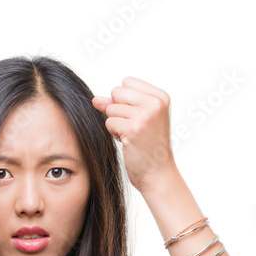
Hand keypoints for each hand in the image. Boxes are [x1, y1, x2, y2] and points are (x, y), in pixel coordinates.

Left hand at [92, 76, 175, 191]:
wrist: (158, 174)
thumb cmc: (149, 148)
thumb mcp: (139, 119)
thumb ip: (119, 104)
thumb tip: (95, 99)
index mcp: (160, 97)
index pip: (127, 81)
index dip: (124, 99)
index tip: (137, 116)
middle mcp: (155, 103)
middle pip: (117, 91)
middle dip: (118, 110)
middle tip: (133, 127)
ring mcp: (144, 116)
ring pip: (111, 108)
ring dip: (116, 124)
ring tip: (132, 136)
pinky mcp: (132, 129)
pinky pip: (109, 122)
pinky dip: (114, 133)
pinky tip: (128, 142)